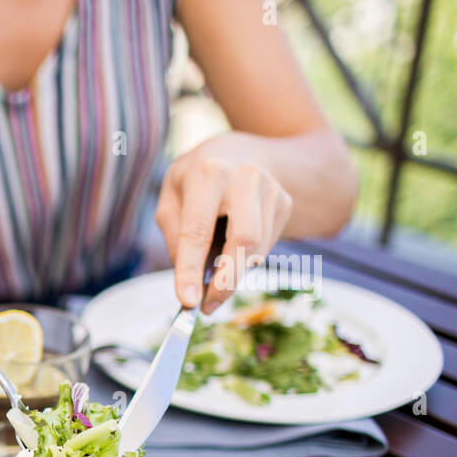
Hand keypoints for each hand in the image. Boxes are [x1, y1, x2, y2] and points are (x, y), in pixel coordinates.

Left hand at [156, 139, 292, 313]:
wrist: (240, 150)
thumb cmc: (195, 179)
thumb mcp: (171, 197)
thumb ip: (176, 236)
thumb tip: (190, 280)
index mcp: (207, 174)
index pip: (197, 231)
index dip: (191, 270)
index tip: (187, 301)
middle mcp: (244, 177)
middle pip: (243, 241)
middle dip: (225, 282)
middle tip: (207, 306)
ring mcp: (271, 189)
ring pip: (256, 250)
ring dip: (232, 274)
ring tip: (213, 275)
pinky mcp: (285, 202)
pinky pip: (265, 247)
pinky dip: (245, 259)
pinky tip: (232, 247)